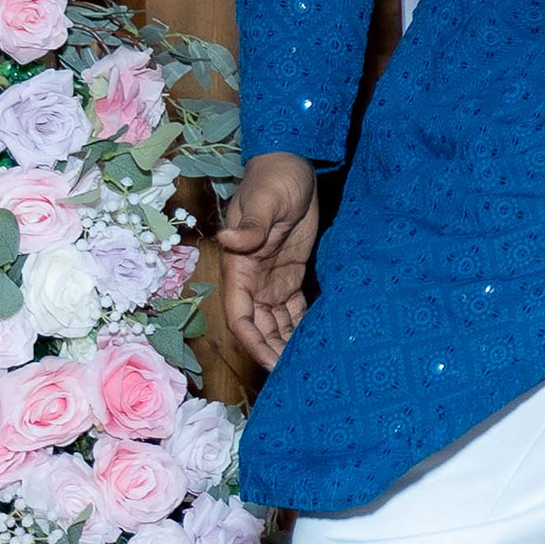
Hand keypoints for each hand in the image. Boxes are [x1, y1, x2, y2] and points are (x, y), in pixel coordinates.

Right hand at [218, 152, 319, 369]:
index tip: (271, 363)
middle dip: (273, 351)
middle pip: (260, 327)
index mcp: (240, 268)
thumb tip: (230, 240)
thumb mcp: (263, 201)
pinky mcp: (293, 273)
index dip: (253, 342)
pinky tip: (314, 341)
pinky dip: (301, 326)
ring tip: (305, 368)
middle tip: (296, 377)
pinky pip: (294, 308)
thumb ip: (251, 225)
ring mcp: (273, 278)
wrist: (292, 167)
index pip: (241, 316)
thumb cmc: (273, 181)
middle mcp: (253, 280)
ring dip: (286, 343)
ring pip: (276, 322)